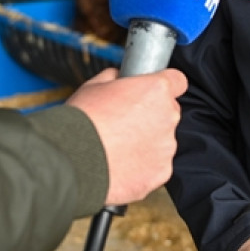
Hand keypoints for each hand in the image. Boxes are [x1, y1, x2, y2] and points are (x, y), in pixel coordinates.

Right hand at [66, 67, 187, 205]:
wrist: (72, 160)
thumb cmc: (81, 121)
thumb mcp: (94, 85)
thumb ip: (116, 78)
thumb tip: (119, 77)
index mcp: (156, 90)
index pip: (177, 81)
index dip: (163, 85)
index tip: (152, 92)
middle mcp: (168, 117)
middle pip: (168, 112)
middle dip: (151, 116)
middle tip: (124, 124)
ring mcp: (166, 147)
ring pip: (162, 141)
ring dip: (146, 142)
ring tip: (118, 147)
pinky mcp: (161, 172)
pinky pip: (156, 166)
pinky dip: (142, 167)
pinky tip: (120, 165)